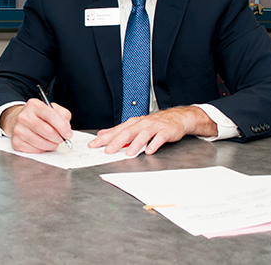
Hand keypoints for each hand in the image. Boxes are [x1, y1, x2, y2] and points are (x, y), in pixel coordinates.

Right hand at [0, 98, 72, 152]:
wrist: (18, 120)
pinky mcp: (16, 142)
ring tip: (53, 141)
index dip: (63, 127)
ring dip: (52, 145)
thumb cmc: (38, 116)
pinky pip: (35, 150)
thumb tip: (67, 129)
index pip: (51, 115)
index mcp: (34, 105)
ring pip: (42, 143)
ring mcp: (18, 130)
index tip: (68, 134)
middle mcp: (24, 116)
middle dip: (59, 138)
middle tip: (61, 139)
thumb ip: (63, 115)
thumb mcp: (52, 109)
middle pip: (48, 132)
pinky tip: (42, 143)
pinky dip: (43, 149)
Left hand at [88, 106, 217, 155]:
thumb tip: (102, 134)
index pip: (116, 130)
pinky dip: (154, 144)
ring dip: (135, 144)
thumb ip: (119, 131)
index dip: (105, 138)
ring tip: (129, 153)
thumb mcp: (135, 125)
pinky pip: (159, 138)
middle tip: (108, 151)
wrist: (176, 118)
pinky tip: (149, 151)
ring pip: (143, 135)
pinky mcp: (166, 131)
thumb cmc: (154, 123)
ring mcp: (154, 127)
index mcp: (133, 123)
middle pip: (127, 132)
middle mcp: (142, 124)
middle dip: (117, 142)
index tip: (94, 144)